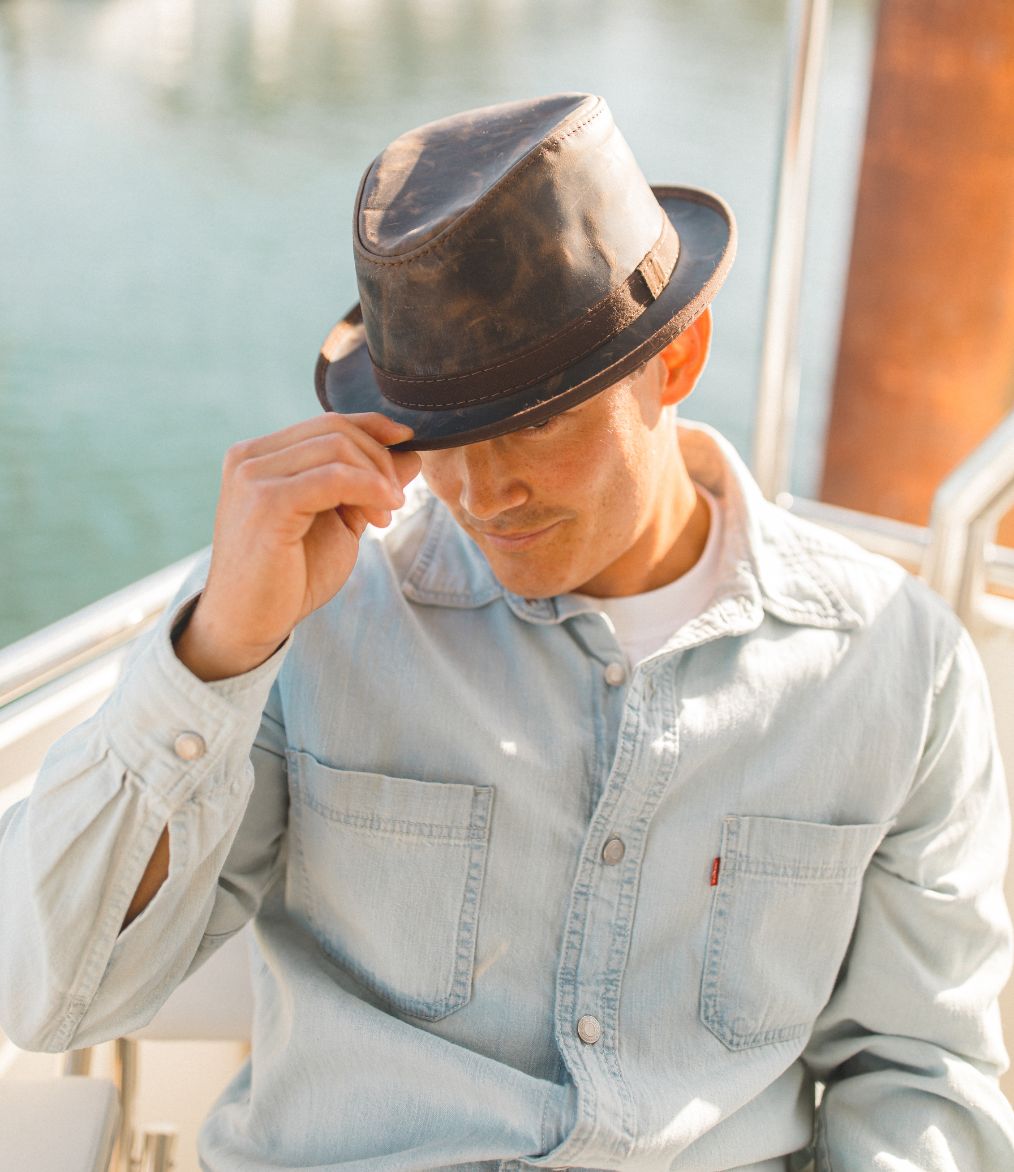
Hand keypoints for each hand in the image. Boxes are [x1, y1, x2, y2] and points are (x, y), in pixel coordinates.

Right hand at [174, 412, 420, 680]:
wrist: (248, 623)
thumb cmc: (289, 576)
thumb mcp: (338, 522)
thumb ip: (366, 486)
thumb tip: (410, 453)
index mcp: (259, 456)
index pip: (327, 422)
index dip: (373, 427)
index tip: (407, 445)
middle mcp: (249, 458)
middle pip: (335, 430)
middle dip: (379, 461)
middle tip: (395, 502)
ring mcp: (253, 477)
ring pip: (337, 448)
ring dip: (376, 479)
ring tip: (385, 516)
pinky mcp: (267, 502)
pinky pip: (332, 477)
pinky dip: (368, 488)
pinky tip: (383, 513)